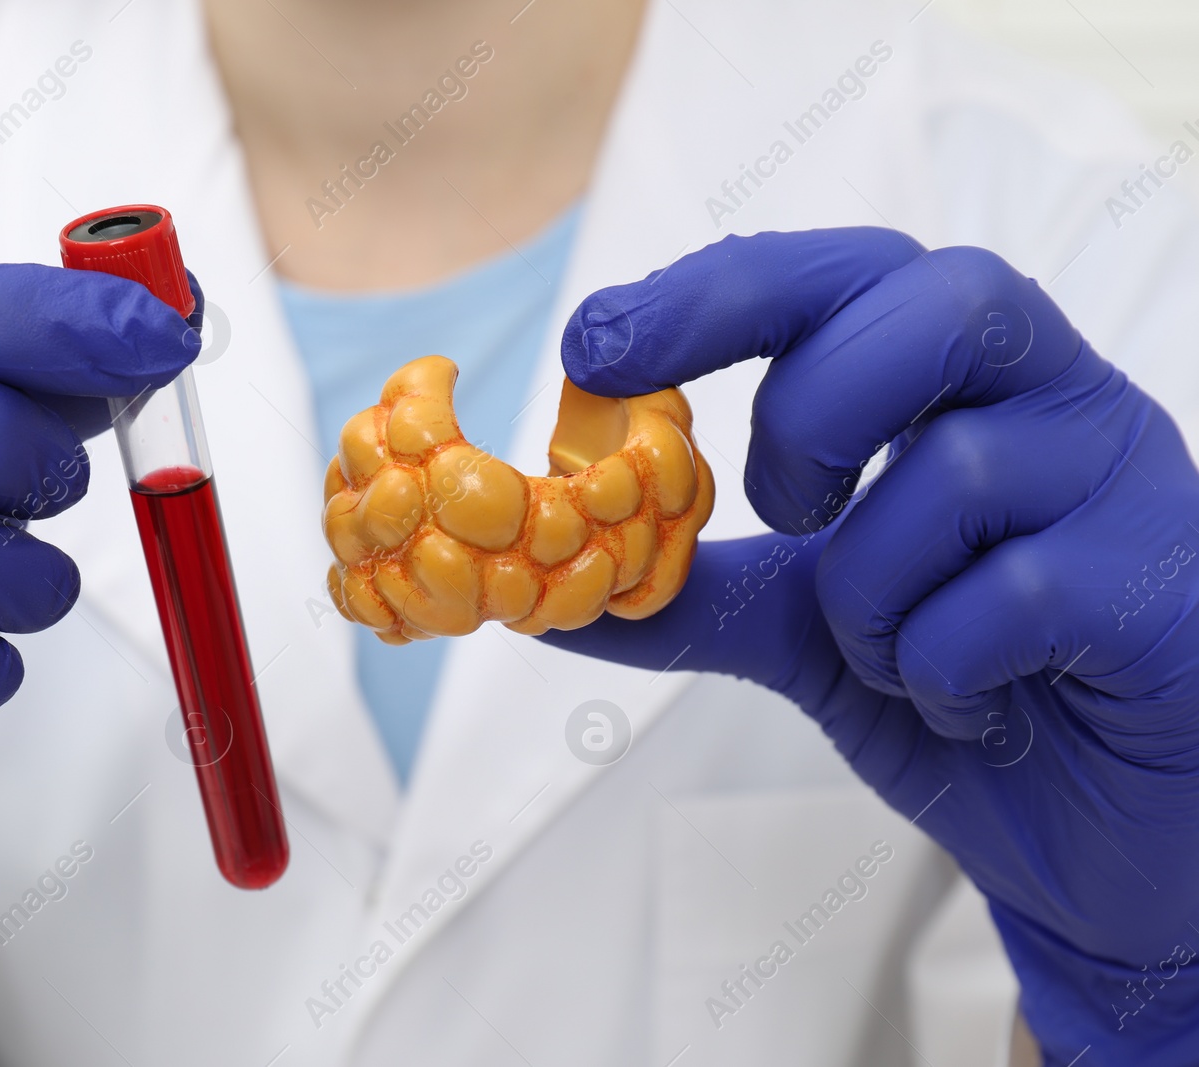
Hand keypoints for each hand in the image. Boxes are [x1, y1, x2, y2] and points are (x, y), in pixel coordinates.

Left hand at [544, 228, 1198, 1063]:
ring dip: (869, 597)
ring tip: (899, 659)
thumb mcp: (804, 631)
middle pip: (936, 301)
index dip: (715, 293)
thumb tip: (541, 599)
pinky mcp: (1165, 588)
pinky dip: (941, 668)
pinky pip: (1011, 596)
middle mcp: (1057, 399)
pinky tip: (973, 706)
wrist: (1103, 836)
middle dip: (811, 409)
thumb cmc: (965, 690)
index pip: (847, 274)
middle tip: (781, 514)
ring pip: (951, 474)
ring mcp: (1128, 483)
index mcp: (966, 380)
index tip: (594, 345)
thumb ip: (690, 595)